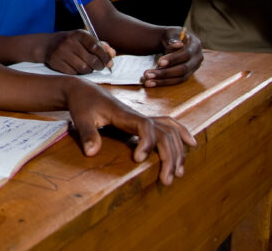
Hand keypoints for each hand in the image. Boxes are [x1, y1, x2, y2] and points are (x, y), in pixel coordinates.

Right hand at [44, 30, 114, 74]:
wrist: (47, 45)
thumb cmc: (71, 42)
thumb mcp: (84, 39)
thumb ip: (100, 46)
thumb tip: (112, 55)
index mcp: (79, 34)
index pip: (96, 47)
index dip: (105, 57)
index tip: (108, 62)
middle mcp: (69, 42)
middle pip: (92, 60)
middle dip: (99, 66)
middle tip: (99, 67)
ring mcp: (61, 53)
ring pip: (83, 69)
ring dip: (89, 70)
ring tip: (88, 67)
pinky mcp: (56, 63)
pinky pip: (73, 73)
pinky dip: (78, 73)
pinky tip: (76, 68)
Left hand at [66, 78, 195, 184]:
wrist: (84, 90)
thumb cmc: (82, 103)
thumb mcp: (80, 117)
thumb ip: (87, 133)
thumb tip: (92, 153)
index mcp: (123, 114)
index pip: (145, 126)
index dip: (147, 142)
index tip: (138, 159)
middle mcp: (137, 115)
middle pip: (163, 132)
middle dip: (169, 156)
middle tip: (166, 180)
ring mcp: (142, 118)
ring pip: (169, 130)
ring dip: (177, 151)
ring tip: (178, 173)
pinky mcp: (142, 121)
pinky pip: (167, 124)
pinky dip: (181, 133)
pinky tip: (191, 144)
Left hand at [142, 28, 202, 87]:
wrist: (172, 41)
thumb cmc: (171, 36)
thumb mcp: (171, 33)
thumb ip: (173, 38)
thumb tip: (178, 44)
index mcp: (195, 45)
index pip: (186, 54)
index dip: (173, 59)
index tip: (159, 62)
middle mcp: (198, 58)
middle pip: (183, 69)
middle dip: (165, 73)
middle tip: (147, 74)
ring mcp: (194, 68)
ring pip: (180, 78)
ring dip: (162, 81)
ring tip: (147, 82)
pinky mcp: (188, 75)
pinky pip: (176, 81)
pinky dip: (163, 83)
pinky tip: (151, 83)